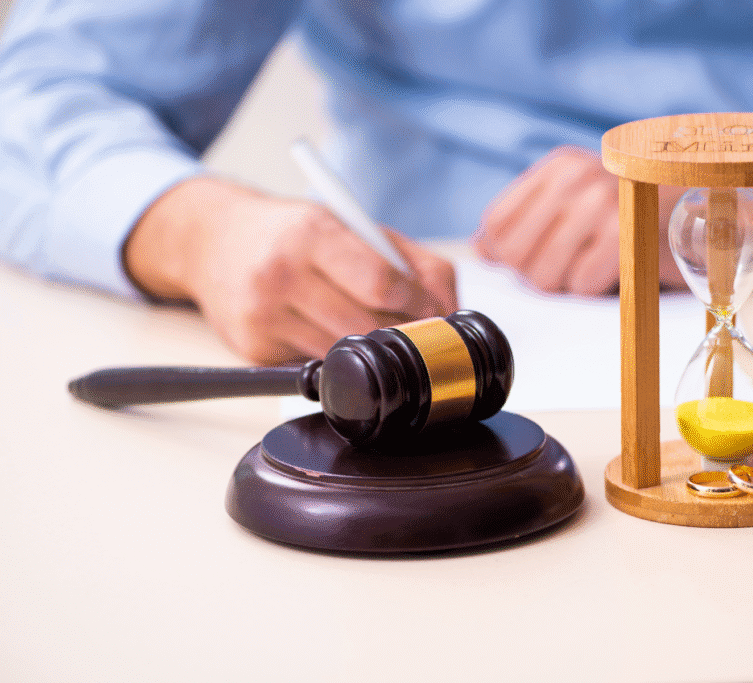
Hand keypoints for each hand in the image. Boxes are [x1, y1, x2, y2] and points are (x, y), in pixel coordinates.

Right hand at [123, 177, 457, 363]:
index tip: (435, 312)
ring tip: (374, 328)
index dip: (418, 304)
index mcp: (312, 232)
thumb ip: (411, 260)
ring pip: (344, 354)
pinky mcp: (252, 350)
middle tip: (418, 331)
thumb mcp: (351, 225)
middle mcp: (280, 274)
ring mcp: (262, 316)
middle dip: (401, 333)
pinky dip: (335, 357)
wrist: (212, 240)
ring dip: (371, 350)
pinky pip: (314, 366)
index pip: (381, 282)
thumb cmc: (293, 233)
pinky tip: (328, 333)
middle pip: (366, 326)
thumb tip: (450, 308)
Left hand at [474, 145, 693, 293]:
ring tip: (590, 270)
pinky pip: (580, 286)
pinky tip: (611, 273)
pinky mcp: (623, 234)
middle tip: (566, 271)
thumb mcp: (579, 203)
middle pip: (515, 255)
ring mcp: (600, 202)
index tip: (526, 264)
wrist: (712, 209)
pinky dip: (593, 292)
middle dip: (534, 276)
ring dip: (565, 286)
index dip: (505, 257)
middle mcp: (575, 176)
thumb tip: (481, 248)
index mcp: (558, 166)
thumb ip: (528, 220)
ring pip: (543, 275)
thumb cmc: (639, 212)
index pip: (496, 224)